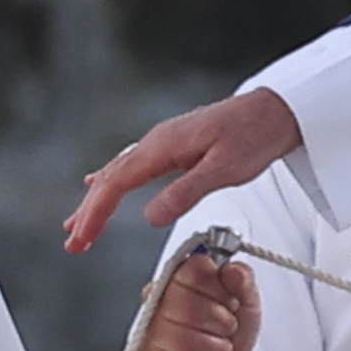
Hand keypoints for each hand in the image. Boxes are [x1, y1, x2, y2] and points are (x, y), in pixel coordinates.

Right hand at [67, 85, 303, 254]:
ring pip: (117, 174)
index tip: (81, 237)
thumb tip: (149, 217)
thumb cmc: (255, 133)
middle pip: (109, 180)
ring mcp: (162, 143)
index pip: (115, 184)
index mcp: (161, 147)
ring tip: (79, 223)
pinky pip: (130, 166)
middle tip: (74, 242)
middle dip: (88, 212)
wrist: (277, 109)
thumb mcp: (225, 169)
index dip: (95, 213)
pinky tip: (99, 184)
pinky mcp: (172, 146)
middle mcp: (155, 143)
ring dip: (96, 200)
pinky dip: (111, 182)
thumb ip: (185, 192)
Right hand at [132, 245, 258, 350]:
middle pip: (190, 306)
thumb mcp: (246, 304)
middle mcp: (157, 303)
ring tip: (215, 347)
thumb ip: (243, 282)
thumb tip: (233, 269)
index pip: (195, 271)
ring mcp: (149, 334)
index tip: (226, 300)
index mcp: (177, 280)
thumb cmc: (227, 334)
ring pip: (187, 342)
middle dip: (220, 322)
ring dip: (215, 349)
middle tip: (223, 327)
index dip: (219, 289)